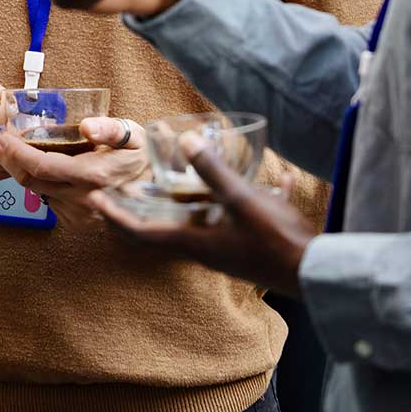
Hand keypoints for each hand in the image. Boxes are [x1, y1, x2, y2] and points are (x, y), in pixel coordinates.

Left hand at [0, 119, 147, 228]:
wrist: (156, 192)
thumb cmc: (143, 158)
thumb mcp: (135, 136)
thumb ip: (112, 129)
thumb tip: (87, 125)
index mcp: (93, 176)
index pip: (41, 166)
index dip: (15, 152)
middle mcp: (82, 198)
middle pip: (30, 181)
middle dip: (6, 159)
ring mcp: (78, 214)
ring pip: (35, 191)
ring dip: (17, 170)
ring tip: (3, 148)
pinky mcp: (75, 221)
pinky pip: (46, 199)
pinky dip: (34, 181)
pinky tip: (26, 165)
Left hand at [89, 131, 315, 297]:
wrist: (317, 272)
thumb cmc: (274, 240)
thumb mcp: (241, 200)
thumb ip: (212, 170)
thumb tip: (186, 139)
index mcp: (196, 242)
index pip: (144, 232)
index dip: (116, 217)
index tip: (93, 201)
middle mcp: (206, 250)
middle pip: (161, 233)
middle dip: (135, 215)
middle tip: (115, 196)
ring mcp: (228, 250)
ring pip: (194, 225)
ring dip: (177, 206)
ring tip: (170, 185)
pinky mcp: (249, 245)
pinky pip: (234, 219)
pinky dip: (237, 199)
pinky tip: (272, 178)